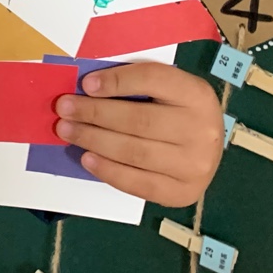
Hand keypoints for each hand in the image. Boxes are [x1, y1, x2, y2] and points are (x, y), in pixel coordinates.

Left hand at [53, 62, 222, 206]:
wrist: (208, 149)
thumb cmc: (177, 111)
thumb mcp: (166, 88)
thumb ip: (135, 84)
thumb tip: (88, 88)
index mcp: (196, 94)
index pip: (153, 80)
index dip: (116, 81)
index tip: (86, 84)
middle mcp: (201, 130)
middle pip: (139, 120)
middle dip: (94, 113)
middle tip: (64, 109)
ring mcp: (195, 165)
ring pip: (135, 152)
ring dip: (94, 140)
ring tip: (67, 132)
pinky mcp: (183, 192)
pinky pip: (139, 183)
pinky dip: (108, 170)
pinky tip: (87, 158)